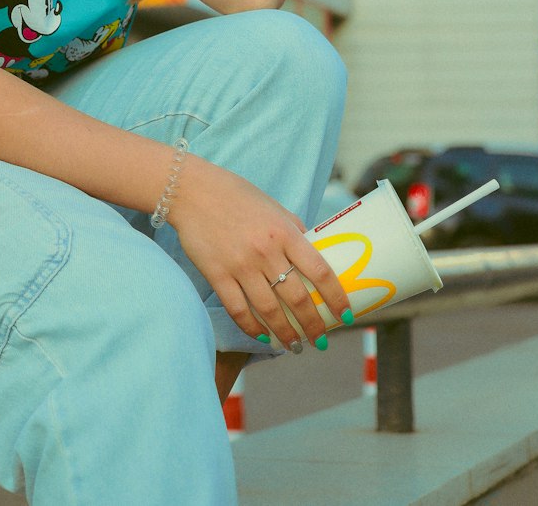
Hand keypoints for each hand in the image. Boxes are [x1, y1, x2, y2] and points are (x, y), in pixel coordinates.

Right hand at [168, 155, 350, 349]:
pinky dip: (252, 327)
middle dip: (313, 325)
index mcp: (284, 231)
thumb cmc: (235, 194)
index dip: (336, 298)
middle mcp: (266, 251)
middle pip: (297, 298)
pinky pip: (238, 309)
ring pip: (269, 310)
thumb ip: (293, 229)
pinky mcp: (217, 274)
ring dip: (285, 333)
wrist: (192, 190)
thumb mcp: (272, 206)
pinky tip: (262, 336)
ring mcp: (240, 265)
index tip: (345, 315)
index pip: (319, 271)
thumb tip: (314, 249)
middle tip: (321, 341)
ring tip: (295, 346)